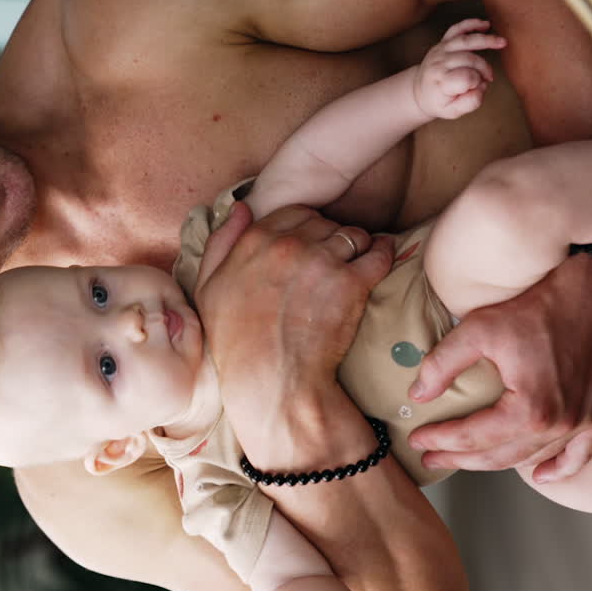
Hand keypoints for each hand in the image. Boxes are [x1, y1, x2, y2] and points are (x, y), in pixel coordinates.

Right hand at [194, 203, 394, 467]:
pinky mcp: (351, 283)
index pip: (293, 213)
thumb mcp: (208, 289)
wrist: (270, 382)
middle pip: (324, 222)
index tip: (310, 246)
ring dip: (356, 246)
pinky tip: (381, 261)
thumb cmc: (234, 342)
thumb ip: (221, 242)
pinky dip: (383, 254)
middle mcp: (288, 244)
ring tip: (355, 265)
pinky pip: (378, 253)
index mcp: (254, 241)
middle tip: (333, 260)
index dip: (305, 228)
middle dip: (330, 236)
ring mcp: (321, 262)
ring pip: (353, 234)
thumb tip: (241, 207)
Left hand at [407, 253, 591, 481]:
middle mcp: (560, 423)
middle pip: (500, 455)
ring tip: (467, 459)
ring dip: (498, 462)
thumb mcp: (477, 329)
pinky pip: (580, 453)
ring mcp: (584, 420)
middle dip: (460, 458)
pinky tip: (539, 476)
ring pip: (532, 457)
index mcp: (530, 409)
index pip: (473, 436)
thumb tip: (418, 395)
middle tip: (431, 457)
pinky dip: (559, 468)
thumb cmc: (535, 305)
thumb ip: (442, 364)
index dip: (440, 440)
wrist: (589, 288)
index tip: (417, 439)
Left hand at [413, 18, 505, 119]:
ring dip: (486, 40)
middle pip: (470, 59)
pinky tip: (485, 24)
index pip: (467, 77)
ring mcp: (440, 51)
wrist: (419, 91)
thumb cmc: (438, 101)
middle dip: (484, 69)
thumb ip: (469, 103)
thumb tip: (482, 87)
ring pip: (465, 40)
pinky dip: (471, 24)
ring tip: (502, 42)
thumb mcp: (452, 111)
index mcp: (440, 81)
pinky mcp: (442, 43)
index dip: (478, 83)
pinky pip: (456, 29)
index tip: (477, 88)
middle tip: (488, 78)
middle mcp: (439, 63)